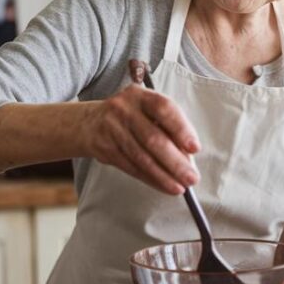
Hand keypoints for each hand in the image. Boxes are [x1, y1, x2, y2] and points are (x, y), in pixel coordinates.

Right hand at [83, 84, 200, 194]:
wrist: (89, 122)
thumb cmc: (130, 116)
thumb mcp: (146, 110)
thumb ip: (167, 127)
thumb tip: (188, 158)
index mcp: (140, 95)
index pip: (163, 109)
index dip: (181, 129)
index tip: (194, 148)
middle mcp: (124, 109)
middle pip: (152, 138)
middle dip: (175, 162)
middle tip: (191, 178)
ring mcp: (112, 129)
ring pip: (141, 157)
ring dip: (163, 176)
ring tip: (179, 187)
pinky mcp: (105, 148)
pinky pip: (131, 167)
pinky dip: (150, 179)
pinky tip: (162, 185)